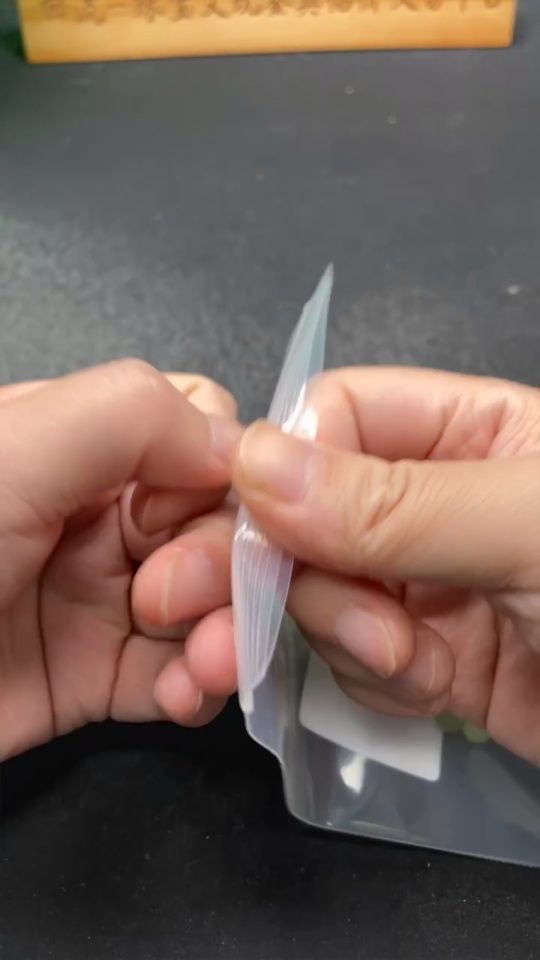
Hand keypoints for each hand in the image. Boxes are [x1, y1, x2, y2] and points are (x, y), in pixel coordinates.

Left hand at [0, 361, 240, 759]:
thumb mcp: (4, 460)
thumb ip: (126, 417)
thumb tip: (236, 446)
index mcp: (73, 441)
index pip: (195, 427)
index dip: (218, 470)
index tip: (197, 516)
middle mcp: (94, 512)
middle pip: (213, 517)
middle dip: (218, 561)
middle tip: (170, 601)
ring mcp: (96, 596)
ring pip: (210, 599)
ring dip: (227, 631)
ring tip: (203, 667)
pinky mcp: (93, 676)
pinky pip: (178, 672)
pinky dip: (196, 684)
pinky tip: (184, 695)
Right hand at [233, 368, 539, 764]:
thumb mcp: (535, 532)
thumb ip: (399, 504)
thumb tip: (256, 463)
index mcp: (471, 428)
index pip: (335, 417)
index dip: (289, 471)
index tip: (271, 538)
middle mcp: (440, 499)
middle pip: (311, 513)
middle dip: (311, 574)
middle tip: (343, 629)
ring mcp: (433, 583)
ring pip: (323, 591)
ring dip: (348, 635)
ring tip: (415, 666)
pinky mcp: (435, 660)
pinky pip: (355, 658)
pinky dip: (375, 681)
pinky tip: (434, 692)